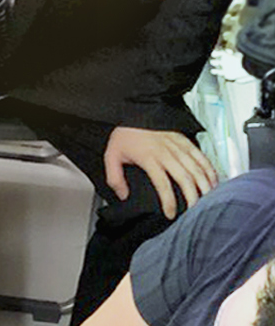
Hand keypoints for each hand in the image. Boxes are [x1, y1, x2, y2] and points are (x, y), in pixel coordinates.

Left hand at [103, 126, 218, 219]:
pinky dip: (210, 170)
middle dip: (192, 197)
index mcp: (149, 158)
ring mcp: (178, 146)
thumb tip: (123, 196)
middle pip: (185, 178)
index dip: (168, 201)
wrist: (135, 111)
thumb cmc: (125, 135)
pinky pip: (202, 157)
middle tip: (193, 212)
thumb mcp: (111, 156)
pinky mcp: (186, 141)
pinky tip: (213, 182)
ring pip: (197, 168)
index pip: (162, 183)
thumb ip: (115, 178)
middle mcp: (167, 152)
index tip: (170, 214)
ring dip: (205, 186)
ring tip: (207, 201)